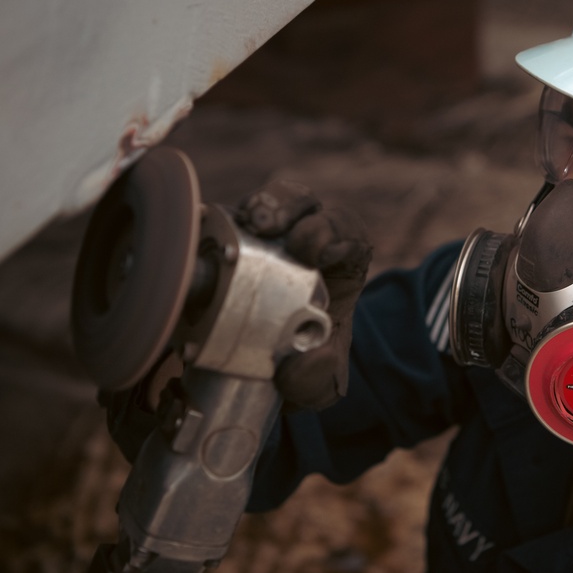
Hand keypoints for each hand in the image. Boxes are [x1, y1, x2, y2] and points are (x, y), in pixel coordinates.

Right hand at [237, 181, 371, 409]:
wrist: (257, 378)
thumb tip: (306, 359)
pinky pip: (225, 216)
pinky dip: (219, 217)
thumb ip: (316, 377)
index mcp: (340, 267)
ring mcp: (265, 236)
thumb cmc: (300, 370)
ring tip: (251, 221)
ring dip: (264, 203)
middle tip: (274, 229)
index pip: (349, 232)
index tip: (318, 253)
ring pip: (271, 200)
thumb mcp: (317, 385)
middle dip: (294, 208)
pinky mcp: (227, 238)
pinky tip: (211, 228)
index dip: (338, 232)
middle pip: (309, 205)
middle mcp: (304, 243)